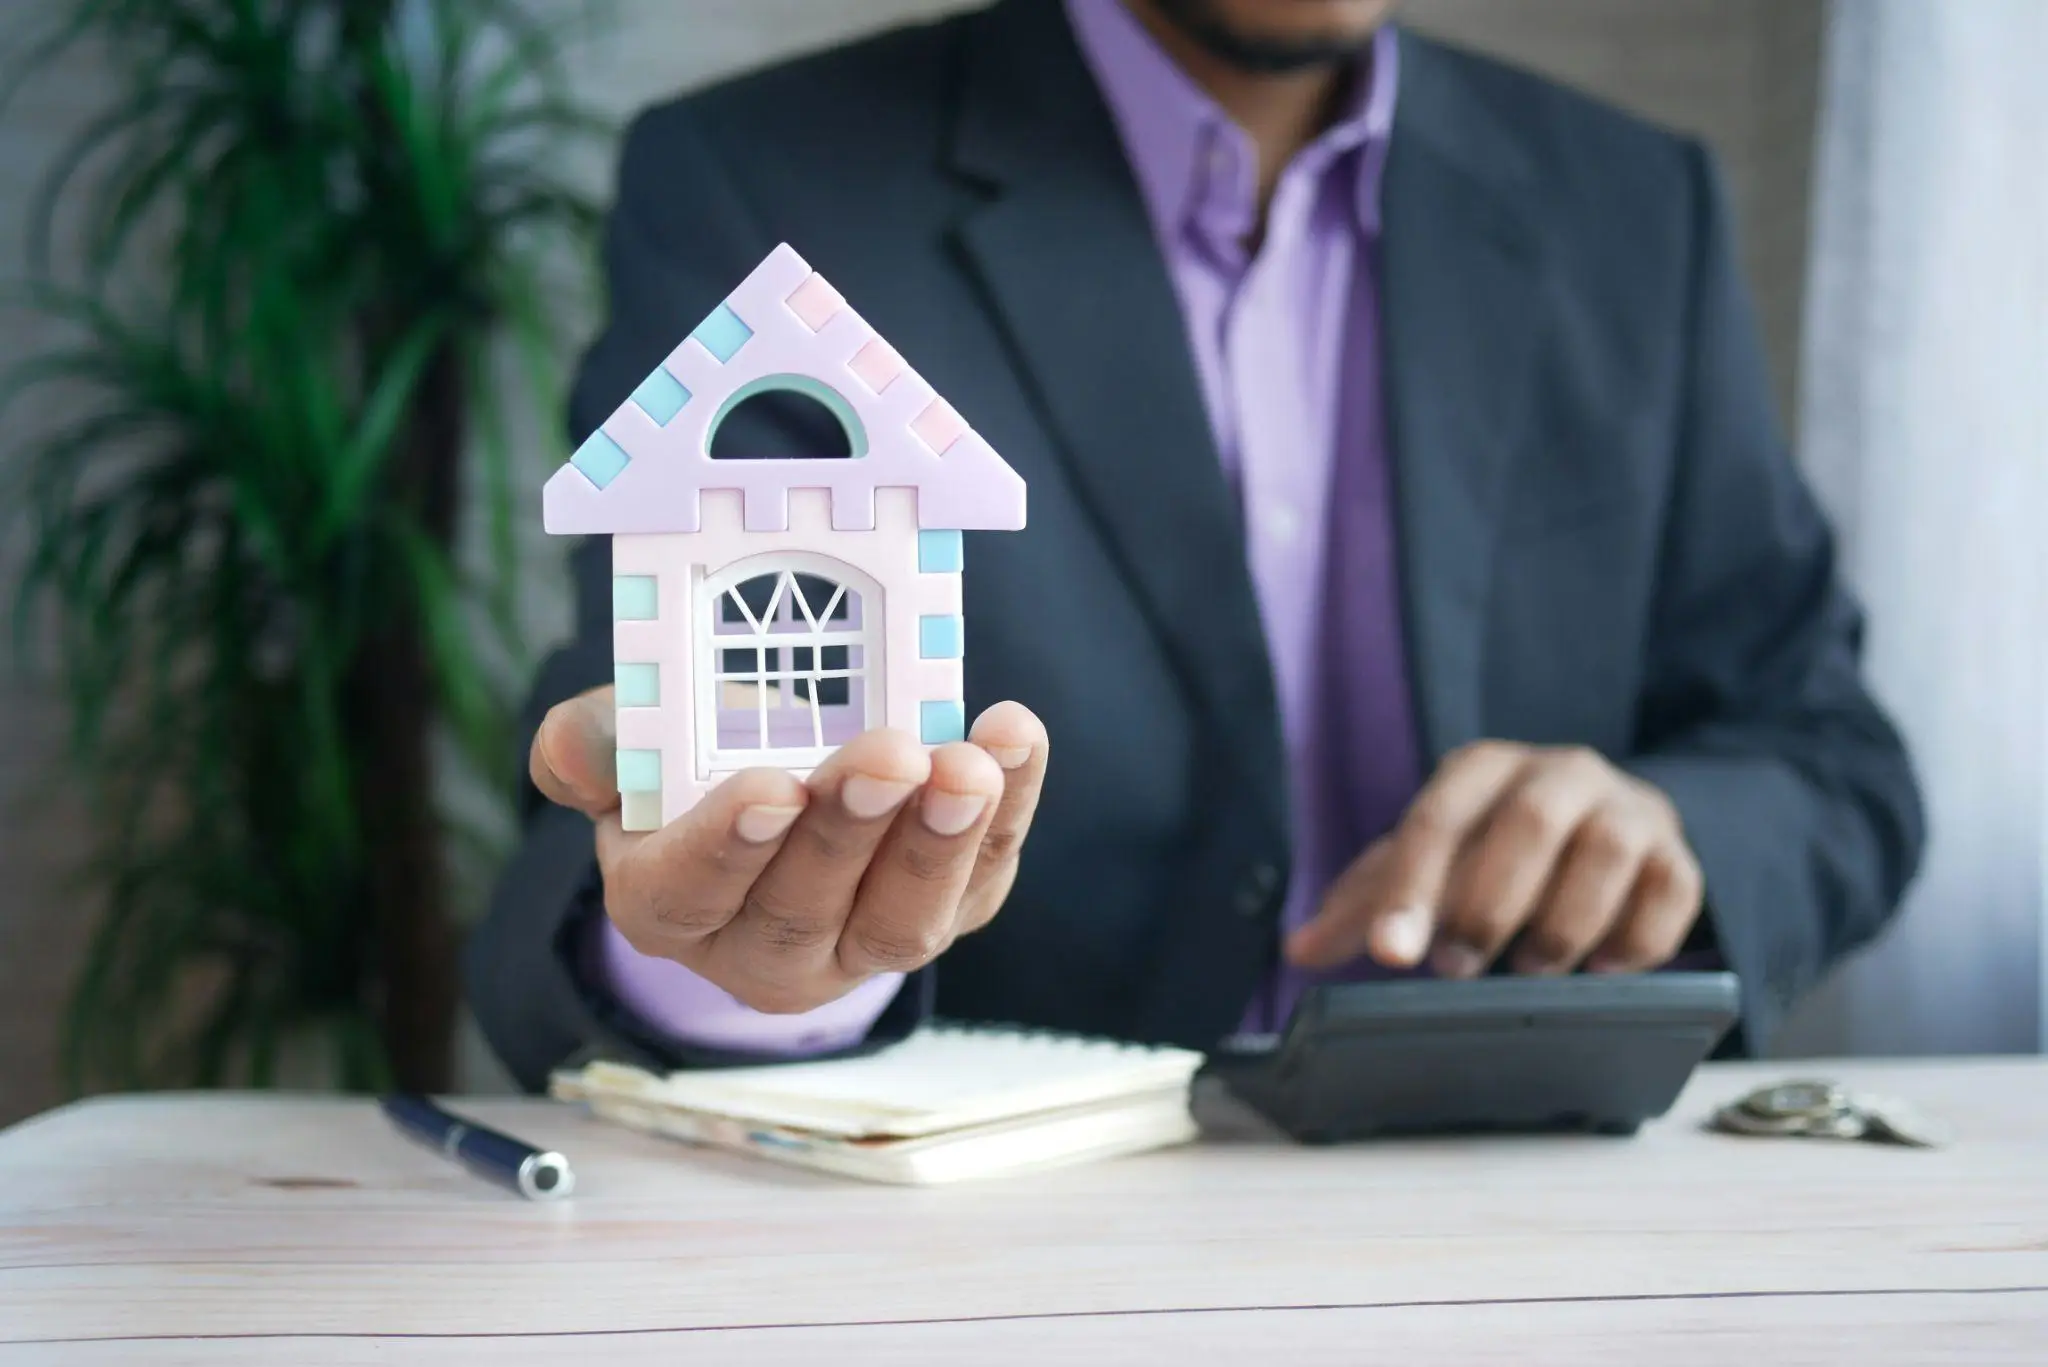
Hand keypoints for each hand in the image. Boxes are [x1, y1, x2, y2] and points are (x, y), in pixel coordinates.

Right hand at [531, 685, 1048, 1013]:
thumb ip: (595, 744)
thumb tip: (576, 748)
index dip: (730, 845)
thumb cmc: (692, 762)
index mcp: (668, 906)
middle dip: (851, 833)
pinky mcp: (946, 913)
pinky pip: (981, 876)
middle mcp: (763, 949)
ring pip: (901, 920)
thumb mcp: (629, 745)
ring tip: (968, 765)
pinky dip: (1008, 811)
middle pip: (804, 910)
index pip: (690, 892)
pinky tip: (1015, 740)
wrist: (778, 780)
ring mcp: (862, 944)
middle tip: (890, 756)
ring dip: (941, 841)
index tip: (773, 788)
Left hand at [1286, 741, 1703, 978]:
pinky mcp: (1677, 855)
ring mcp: (1627, 810)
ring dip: (1563, 924)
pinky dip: (1635, 940)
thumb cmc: (1496, 851)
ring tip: (1532, 970)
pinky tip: (1602, 971)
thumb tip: (1299, 949)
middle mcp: (1560, 773)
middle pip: (1528, 824)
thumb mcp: (1429, 864)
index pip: (1437, 821)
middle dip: (1488, 905)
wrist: (1606, 825)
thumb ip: (1367, 904)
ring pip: (1605, 853)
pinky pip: (1670, 891)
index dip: (1411, 890)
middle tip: (1458, 969)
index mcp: (1482, 769)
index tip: (1391, 955)